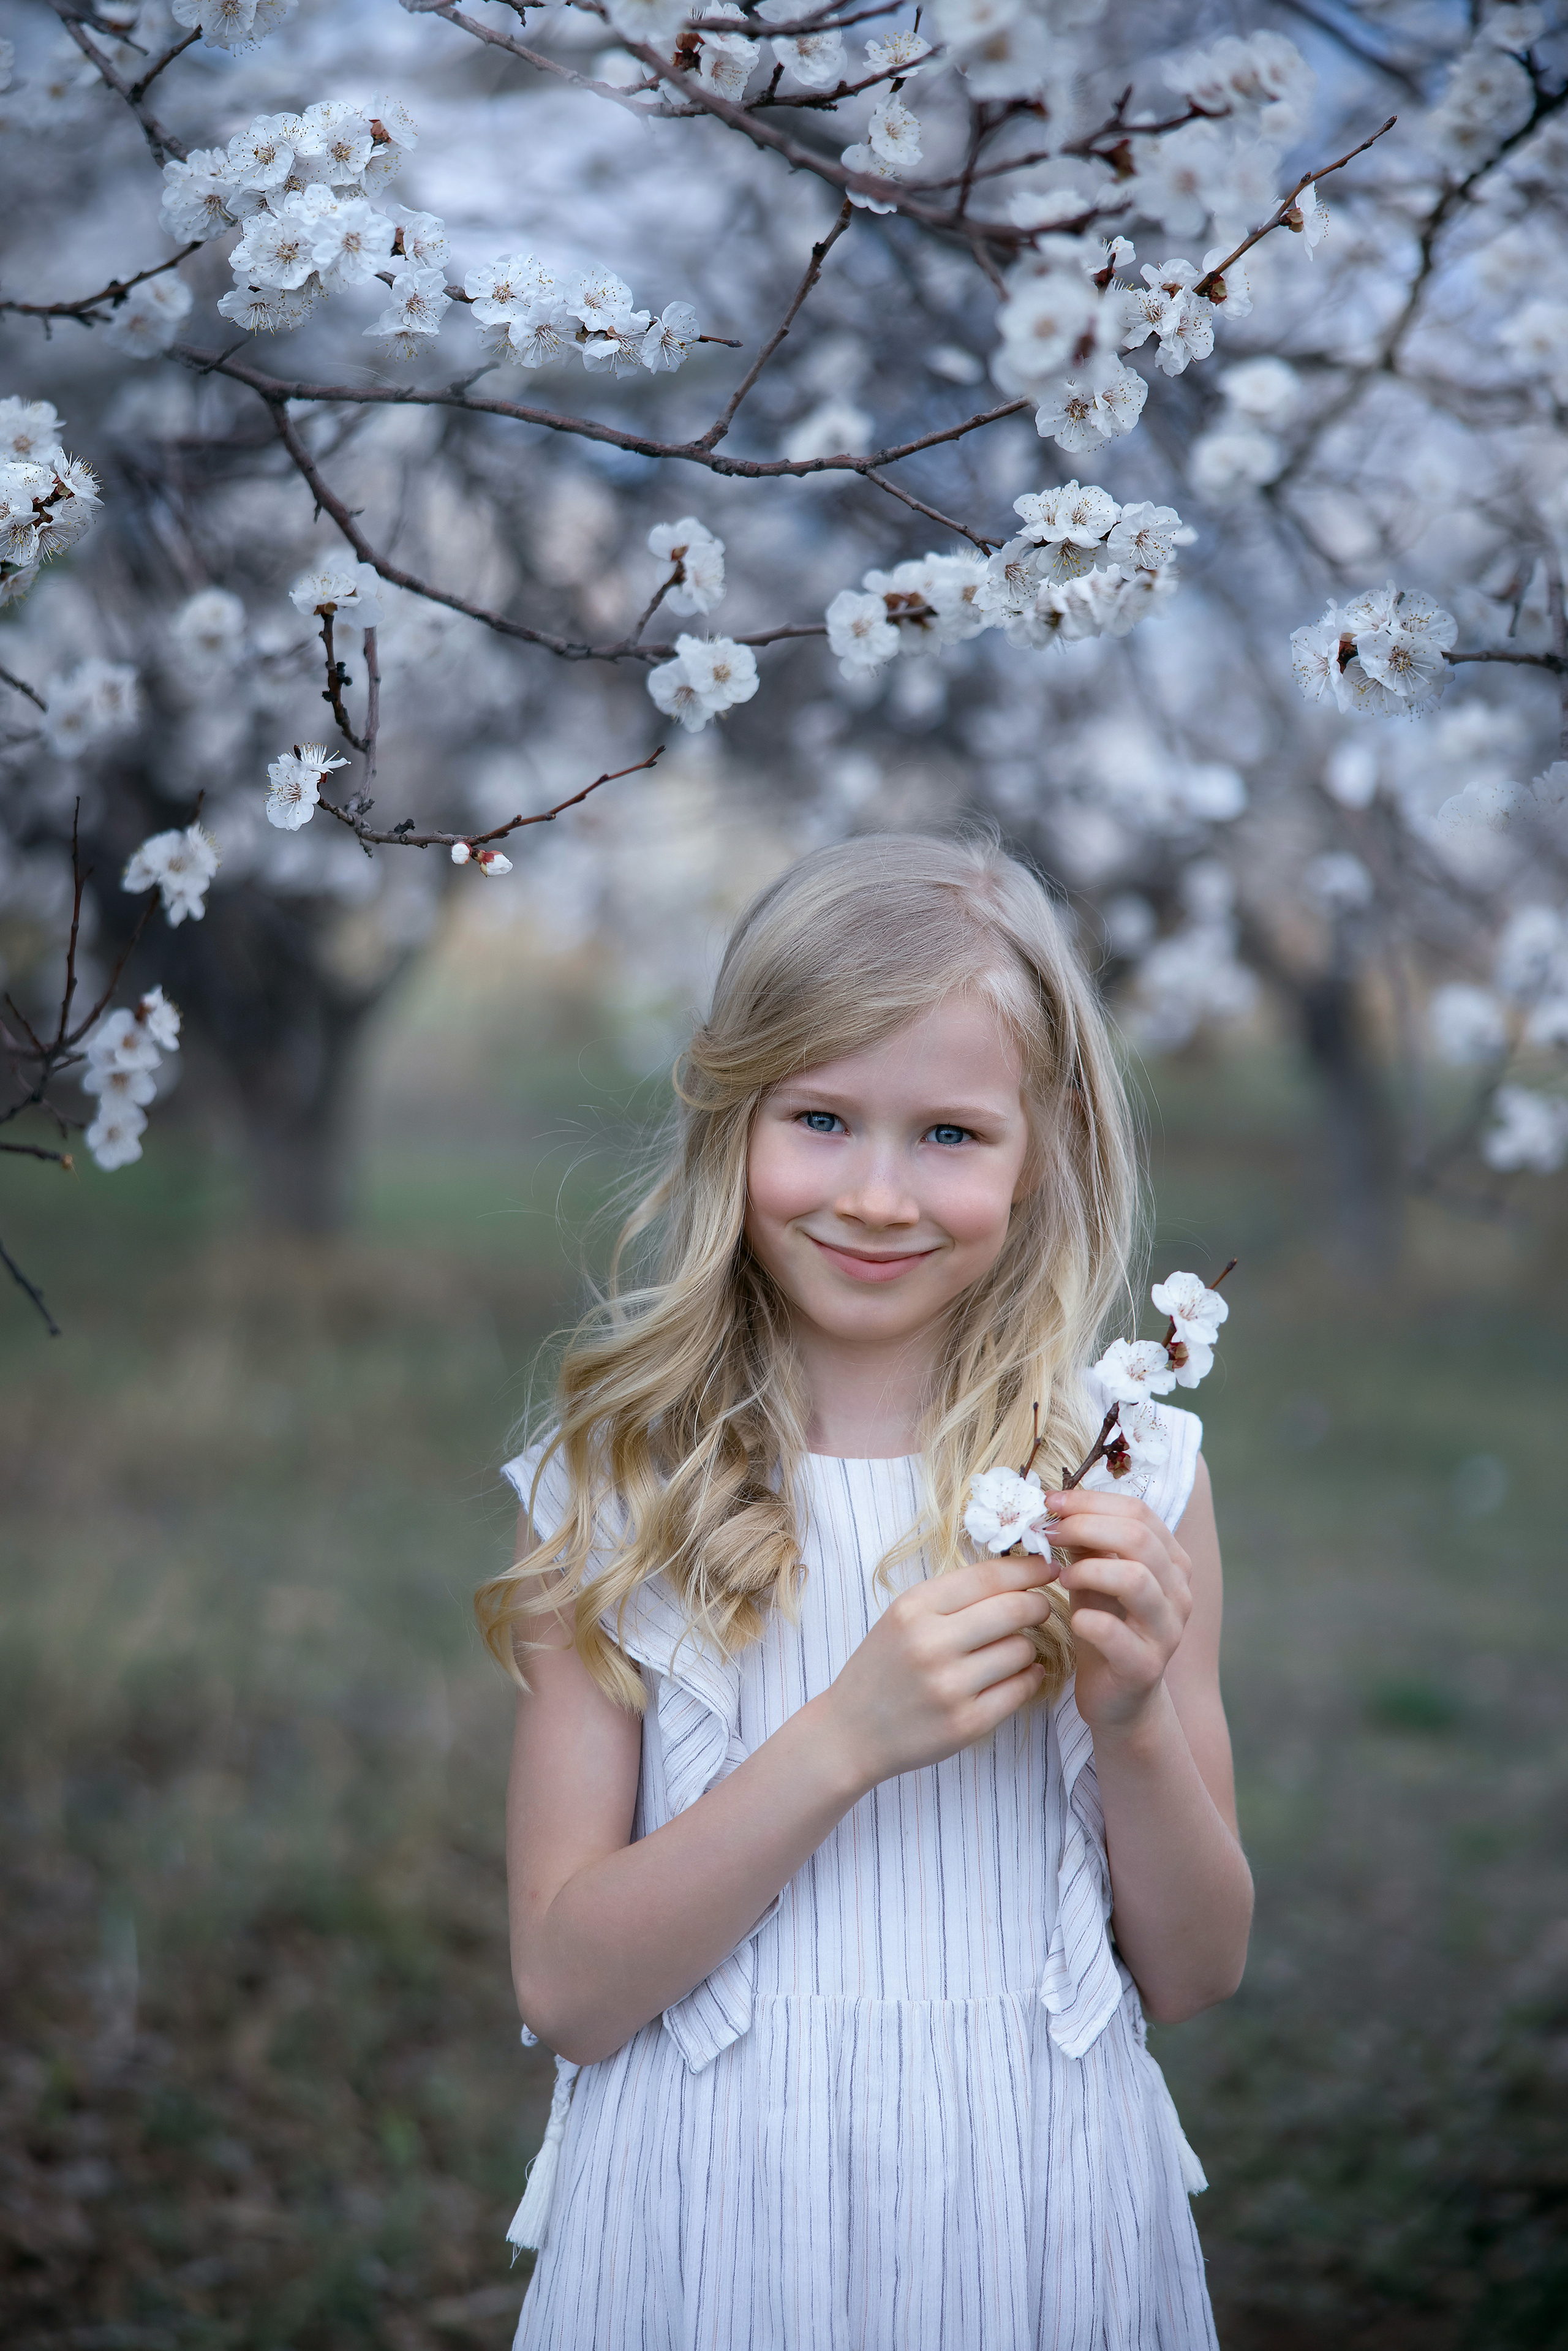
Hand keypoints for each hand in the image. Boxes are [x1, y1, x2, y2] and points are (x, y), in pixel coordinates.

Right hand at [821, 1556, 1054, 1791]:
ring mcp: (950, 1686)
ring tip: (1010, 1649)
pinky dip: (1028, 1677)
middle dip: (1038, 1604)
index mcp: (914, 1609)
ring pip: (1022, 1649)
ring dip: (1026, 1646)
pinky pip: (1022, 1688)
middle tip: (1039, 1607)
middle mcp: (931, 1644)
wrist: (851, 1732)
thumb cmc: (883, 1667)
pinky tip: (1017, 1675)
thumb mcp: (903, 1617)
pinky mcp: (967, 1723)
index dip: (1028, 1568)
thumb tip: (1018, 1574)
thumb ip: (953, 1596)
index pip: (988, 1577)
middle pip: (1015, 1609)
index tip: (1048, 1565)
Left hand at [1041, 1485, 1192, 1737]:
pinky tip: (1073, 1619)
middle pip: (1138, 1539)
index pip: (1139, 1512)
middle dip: (1085, 1527)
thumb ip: (1088, 1542)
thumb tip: (1058, 1505)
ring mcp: (1166, 1630)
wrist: (1119, 1698)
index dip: (1091, 1501)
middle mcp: (1178, 1592)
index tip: (1051, 1501)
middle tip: (1050, 1534)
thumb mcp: (1096, 1576)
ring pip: (1135, 1579)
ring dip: (1089, 1570)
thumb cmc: (1106, 1627)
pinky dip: (1088, 1620)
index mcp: (1171, 1562)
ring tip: (1062, 1577)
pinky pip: (1116, 1634)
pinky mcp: (1145, 1667)